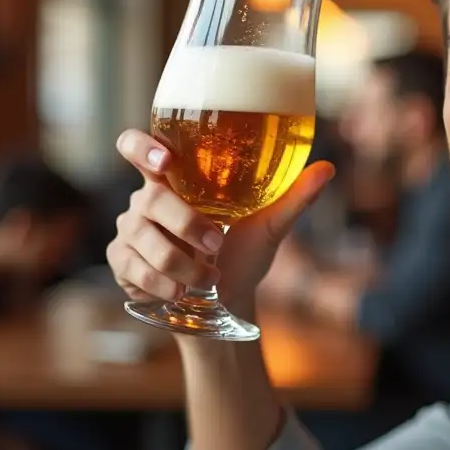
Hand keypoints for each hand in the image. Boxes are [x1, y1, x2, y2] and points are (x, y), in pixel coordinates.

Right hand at [106, 129, 334, 312]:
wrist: (227, 302)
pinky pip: (132, 269)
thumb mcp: (270, 226)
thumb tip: (327, 168)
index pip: (138, 147)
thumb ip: (293, 197)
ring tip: (209, 279)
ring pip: (141, 239)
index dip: (141, 147)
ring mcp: (130, 231)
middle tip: (217, 245)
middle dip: (184, 224)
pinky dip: (161, 284)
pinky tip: (180, 292)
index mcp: (176, 179)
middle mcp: (146, 200)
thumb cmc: (243, 253)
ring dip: (180, 264)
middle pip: (149, 199)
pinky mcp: (122, 263)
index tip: (166, 161)